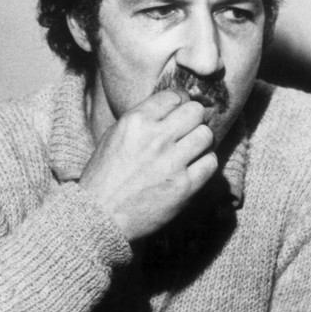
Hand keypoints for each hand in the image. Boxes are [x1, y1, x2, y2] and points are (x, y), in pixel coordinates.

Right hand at [79, 90, 216, 240]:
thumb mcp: (113, 136)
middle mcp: (156, 138)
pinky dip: (204, 164)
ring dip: (201, 142)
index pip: (173, 96)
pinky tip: (193, 169)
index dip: (178, 103)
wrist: (100, 216)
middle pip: (196, 112)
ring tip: (191, 151)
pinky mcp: (184, 187)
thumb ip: (141, 119)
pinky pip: (210, 163)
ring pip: (206, 135)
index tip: (177, 113)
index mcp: (136, 121)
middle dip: (193, 120)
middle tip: (187, 131)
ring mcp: (172, 163)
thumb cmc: (104, 177)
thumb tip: (171, 109)